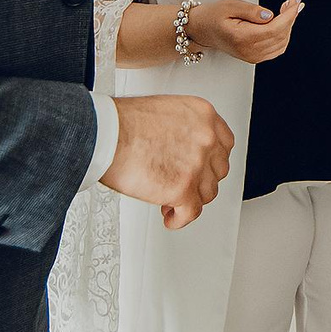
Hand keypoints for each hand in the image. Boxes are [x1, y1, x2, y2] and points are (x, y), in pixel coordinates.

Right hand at [103, 93, 233, 229]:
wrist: (105, 134)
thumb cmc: (122, 123)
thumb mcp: (165, 112)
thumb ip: (183, 130)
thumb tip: (181, 150)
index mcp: (203, 115)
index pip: (224, 143)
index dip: (212, 160)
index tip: (204, 167)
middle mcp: (206, 138)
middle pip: (217, 170)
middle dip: (201, 180)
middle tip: (184, 184)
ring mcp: (197, 164)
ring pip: (207, 193)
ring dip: (190, 200)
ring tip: (171, 201)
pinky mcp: (183, 188)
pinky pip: (191, 213)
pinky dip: (180, 219)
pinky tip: (170, 217)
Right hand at [190, 0, 304, 64]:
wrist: (201, 30)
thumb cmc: (213, 16)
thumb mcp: (230, 5)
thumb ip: (251, 11)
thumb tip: (270, 15)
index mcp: (242, 38)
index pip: (274, 28)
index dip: (289, 14)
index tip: (297, 1)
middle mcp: (249, 51)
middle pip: (281, 35)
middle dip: (291, 16)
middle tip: (294, 0)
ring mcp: (252, 56)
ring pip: (282, 42)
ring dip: (289, 25)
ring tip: (288, 8)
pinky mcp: (254, 57)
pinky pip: (277, 48)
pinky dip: (284, 34)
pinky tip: (283, 21)